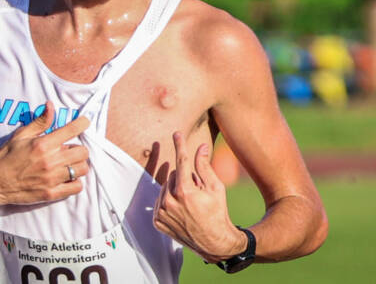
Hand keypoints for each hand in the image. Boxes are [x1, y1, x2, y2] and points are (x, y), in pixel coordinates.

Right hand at [0, 101, 90, 207]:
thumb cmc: (6, 156)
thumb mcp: (21, 135)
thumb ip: (40, 122)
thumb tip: (51, 105)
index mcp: (43, 144)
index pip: (73, 129)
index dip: (83, 123)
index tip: (84, 122)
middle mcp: (50, 161)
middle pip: (83, 151)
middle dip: (78, 148)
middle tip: (69, 149)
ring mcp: (52, 179)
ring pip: (82, 169)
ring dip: (78, 165)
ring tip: (68, 164)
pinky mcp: (51, 193)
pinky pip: (76, 187)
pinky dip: (75, 182)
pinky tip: (66, 178)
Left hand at [153, 132, 243, 262]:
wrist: (214, 243)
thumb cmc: (218, 212)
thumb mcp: (216, 187)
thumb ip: (204, 166)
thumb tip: (200, 147)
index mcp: (185, 191)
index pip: (181, 161)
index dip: (180, 145)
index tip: (176, 134)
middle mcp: (170, 202)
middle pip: (174, 175)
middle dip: (185, 178)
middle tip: (197, 191)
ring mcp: (162, 213)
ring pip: (166, 187)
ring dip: (176, 189)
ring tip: (190, 203)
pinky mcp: (157, 221)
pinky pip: (160, 201)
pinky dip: (169, 201)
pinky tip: (181, 210)